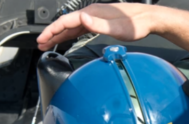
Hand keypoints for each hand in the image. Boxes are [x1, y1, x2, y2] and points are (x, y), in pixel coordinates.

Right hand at [36, 3, 155, 50]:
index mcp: (92, 13)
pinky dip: (70, 34)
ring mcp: (95, 17)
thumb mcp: (117, 27)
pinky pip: (80, 29)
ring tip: (48, 43)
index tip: (42, 39)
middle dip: (51, 34)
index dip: (53, 30)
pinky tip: (67, 39)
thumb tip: (82, 18)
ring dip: (59, 35)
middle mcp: (91, 13)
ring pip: (72, 27)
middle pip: (66, 24)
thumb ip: (99, 24)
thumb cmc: (136, 24)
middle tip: (40, 44)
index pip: (66, 21)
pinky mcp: (100, 22)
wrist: (148, 19)